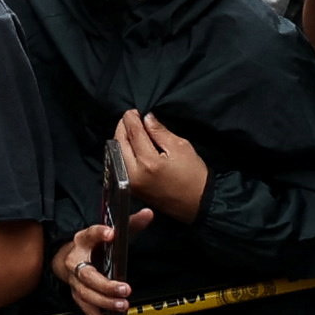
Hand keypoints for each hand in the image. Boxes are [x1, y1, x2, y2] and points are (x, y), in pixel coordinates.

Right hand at [52, 224, 138, 314]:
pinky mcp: (79, 298)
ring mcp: (75, 283)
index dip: (98, 233)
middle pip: (87, 276)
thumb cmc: (93, 245)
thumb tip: (149, 213)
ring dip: (104, 303)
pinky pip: (88, 313)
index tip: (111, 233)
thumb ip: (129, 224)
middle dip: (105, 284)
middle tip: (125, 289)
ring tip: (122, 306)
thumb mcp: (110, 232)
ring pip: (86, 296)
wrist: (66, 258)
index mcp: (82, 241)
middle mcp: (75, 263)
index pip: (89, 235)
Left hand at [113, 109, 209, 223]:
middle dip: (123, 127)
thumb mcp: (181, 147)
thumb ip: (159, 131)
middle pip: (119, 142)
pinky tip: (132, 145)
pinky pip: (120, 164)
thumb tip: (146, 118)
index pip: (132, 133)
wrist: (197, 204)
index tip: (133, 111)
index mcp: (148, 162)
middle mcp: (133, 173)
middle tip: (132, 118)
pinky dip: (123, 151)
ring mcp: (130, 183)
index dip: (131, 118)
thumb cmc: (193, 176)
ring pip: (116, 153)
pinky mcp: (131, 188)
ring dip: (121, 139)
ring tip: (133, 130)